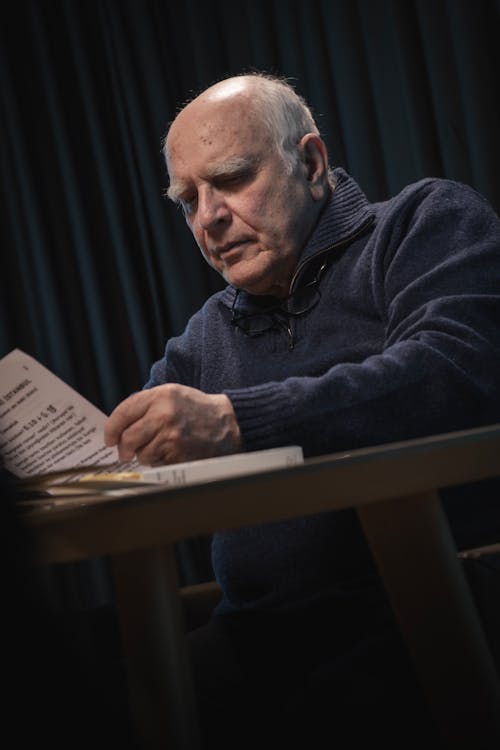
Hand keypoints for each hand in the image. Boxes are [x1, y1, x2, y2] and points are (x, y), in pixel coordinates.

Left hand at [104, 384, 240, 464]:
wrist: (228, 424)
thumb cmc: (196, 409)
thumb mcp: (171, 394)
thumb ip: (145, 405)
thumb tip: (118, 426)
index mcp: (160, 396)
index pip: (123, 413)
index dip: (111, 429)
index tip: (109, 438)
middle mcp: (164, 415)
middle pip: (128, 438)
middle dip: (123, 449)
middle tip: (124, 453)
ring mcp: (171, 436)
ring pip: (141, 454)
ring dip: (144, 456)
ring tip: (156, 450)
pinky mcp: (178, 454)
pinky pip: (156, 463)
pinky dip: (158, 462)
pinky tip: (169, 454)